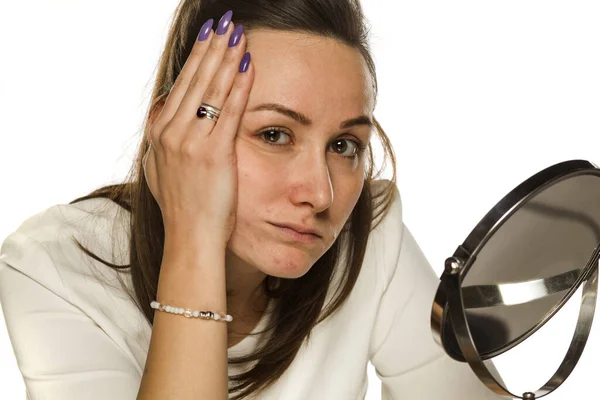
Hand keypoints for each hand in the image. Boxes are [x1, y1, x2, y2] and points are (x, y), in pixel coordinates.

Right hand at [142, 13, 252, 246]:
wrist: (191, 237)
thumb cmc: (182, 207)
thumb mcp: (159, 169)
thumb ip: (160, 139)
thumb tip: (162, 112)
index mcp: (160, 133)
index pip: (181, 85)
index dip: (196, 57)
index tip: (208, 36)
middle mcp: (171, 132)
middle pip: (196, 80)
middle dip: (213, 47)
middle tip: (226, 22)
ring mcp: (191, 142)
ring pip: (211, 90)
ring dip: (227, 58)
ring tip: (239, 35)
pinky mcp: (214, 153)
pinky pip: (229, 112)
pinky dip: (239, 87)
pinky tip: (249, 67)